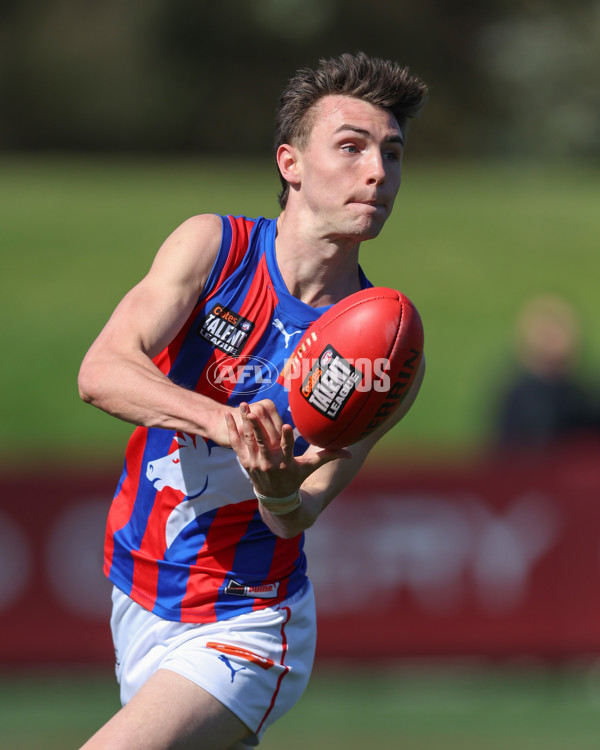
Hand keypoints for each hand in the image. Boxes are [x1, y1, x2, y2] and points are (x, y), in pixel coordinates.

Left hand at [225, 401, 348, 497]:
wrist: (276, 498)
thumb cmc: (296, 478)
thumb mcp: (310, 467)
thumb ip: (328, 456)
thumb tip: (351, 454)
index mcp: (287, 461)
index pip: (288, 448)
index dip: (287, 437)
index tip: (285, 425)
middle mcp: (270, 462)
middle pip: (264, 442)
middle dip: (258, 426)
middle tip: (254, 410)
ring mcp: (256, 463)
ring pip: (249, 440)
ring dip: (245, 423)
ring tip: (243, 406)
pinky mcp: (245, 462)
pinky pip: (237, 445)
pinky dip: (233, 431)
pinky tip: (229, 417)